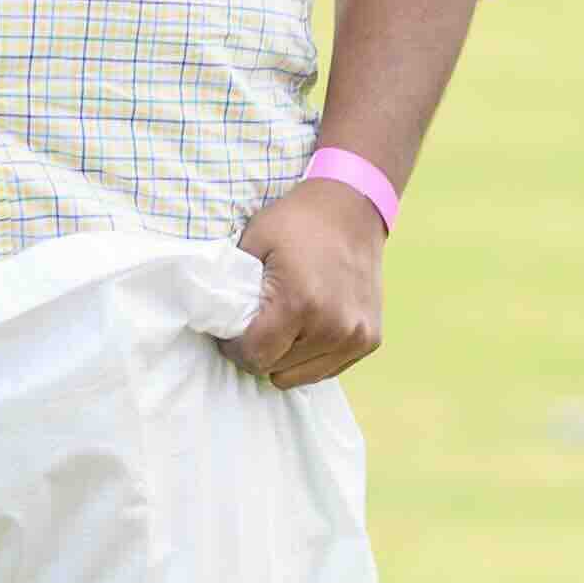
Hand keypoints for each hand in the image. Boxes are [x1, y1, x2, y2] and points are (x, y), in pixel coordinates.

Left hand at [227, 175, 385, 390]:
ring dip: (286, 358)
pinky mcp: (370, 340)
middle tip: (257, 324)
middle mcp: (333, 327)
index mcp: (300, 303)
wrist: (353, 206)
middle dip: (260, 351)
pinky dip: (311, 356)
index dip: (235, 348)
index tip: (231, 334)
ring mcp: (355, 336)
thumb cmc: (297, 222)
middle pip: (277, 370)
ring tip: (284, 325)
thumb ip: (232, 288)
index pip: (256, 356)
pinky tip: (309, 327)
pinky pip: (327, 369)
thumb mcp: (253, 243)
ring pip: (302, 376)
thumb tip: (213, 322)